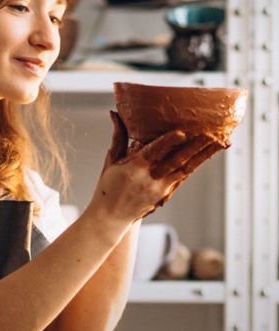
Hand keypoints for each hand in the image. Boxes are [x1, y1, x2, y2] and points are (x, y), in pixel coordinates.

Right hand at [95, 111, 226, 221]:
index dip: (168, 141)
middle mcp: (150, 180)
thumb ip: (118, 136)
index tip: (182, 132)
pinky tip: (206, 154)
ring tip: (222, 142)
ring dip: (204, 155)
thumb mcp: (111, 160)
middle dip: (197, 146)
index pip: (154, 152)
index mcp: (134, 169)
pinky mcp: (166, 196)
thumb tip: (115, 113)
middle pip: (177, 161)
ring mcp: (161, 190)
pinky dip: (195, 164)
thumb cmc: (108, 186)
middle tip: (214, 134)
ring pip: (187, 169)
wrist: (111, 217)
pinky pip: (183, 177)